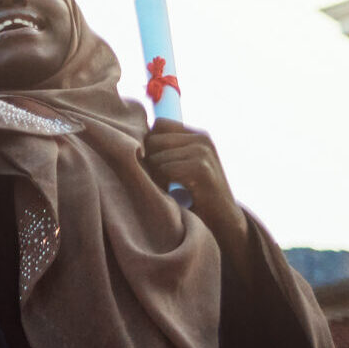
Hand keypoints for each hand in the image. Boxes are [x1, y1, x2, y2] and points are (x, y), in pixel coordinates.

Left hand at [141, 120, 248, 243]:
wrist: (223, 222)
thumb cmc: (194, 195)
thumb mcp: (180, 165)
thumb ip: (163, 149)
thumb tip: (125, 136)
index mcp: (196, 135)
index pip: (158, 125)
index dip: (150, 146)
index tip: (157, 167)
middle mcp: (201, 139)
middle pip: (152, 140)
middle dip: (150, 162)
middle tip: (163, 183)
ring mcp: (203, 151)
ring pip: (155, 157)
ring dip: (156, 177)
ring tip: (170, 190)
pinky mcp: (202, 168)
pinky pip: (165, 170)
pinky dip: (164, 185)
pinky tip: (176, 195)